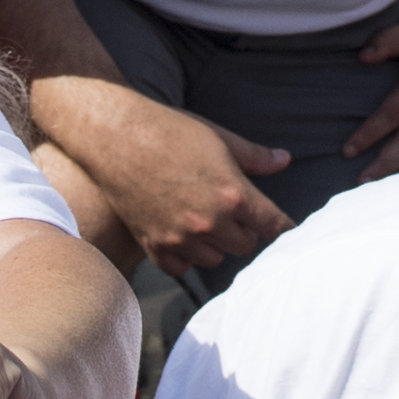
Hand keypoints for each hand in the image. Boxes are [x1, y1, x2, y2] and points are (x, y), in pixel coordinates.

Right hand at [44, 81, 291, 271]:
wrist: (115, 136)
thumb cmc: (168, 131)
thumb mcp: (219, 138)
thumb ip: (255, 157)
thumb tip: (284, 160)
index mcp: (233, 195)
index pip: (273, 225)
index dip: (281, 225)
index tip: (281, 226)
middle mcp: (209, 222)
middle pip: (245, 245)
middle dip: (244, 229)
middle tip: (233, 211)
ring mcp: (180, 238)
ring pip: (215, 258)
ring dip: (215, 244)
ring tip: (204, 219)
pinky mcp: (154, 245)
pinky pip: (181, 268)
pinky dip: (184, 255)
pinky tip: (181, 233)